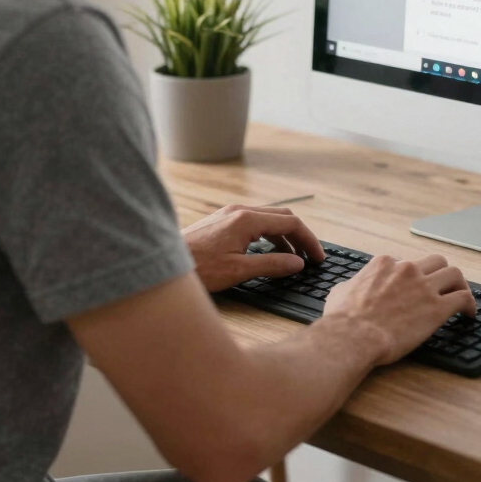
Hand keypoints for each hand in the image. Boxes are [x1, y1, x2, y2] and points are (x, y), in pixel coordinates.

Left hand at [182, 204, 325, 292]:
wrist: (162, 263)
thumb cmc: (197, 268)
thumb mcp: (238, 270)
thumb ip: (271, 265)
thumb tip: (297, 263)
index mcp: (247, 219)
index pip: (290, 223)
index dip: (308, 240)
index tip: (318, 257)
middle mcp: (240, 211)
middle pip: (281, 217)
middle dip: (299, 236)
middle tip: (310, 257)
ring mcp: (229, 214)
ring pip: (268, 219)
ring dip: (284, 237)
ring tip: (292, 259)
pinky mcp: (221, 221)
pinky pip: (254, 223)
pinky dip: (268, 236)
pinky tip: (267, 253)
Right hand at [323, 253, 475, 365]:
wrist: (353, 336)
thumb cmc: (343, 319)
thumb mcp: (340, 292)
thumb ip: (351, 285)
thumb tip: (348, 289)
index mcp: (384, 264)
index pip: (406, 263)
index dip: (412, 277)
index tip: (414, 289)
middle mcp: (407, 269)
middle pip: (435, 261)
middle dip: (441, 273)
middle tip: (443, 288)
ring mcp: (423, 287)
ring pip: (454, 274)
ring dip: (459, 285)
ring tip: (462, 298)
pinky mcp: (436, 308)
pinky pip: (462, 298)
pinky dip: (469, 304)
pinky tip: (469, 314)